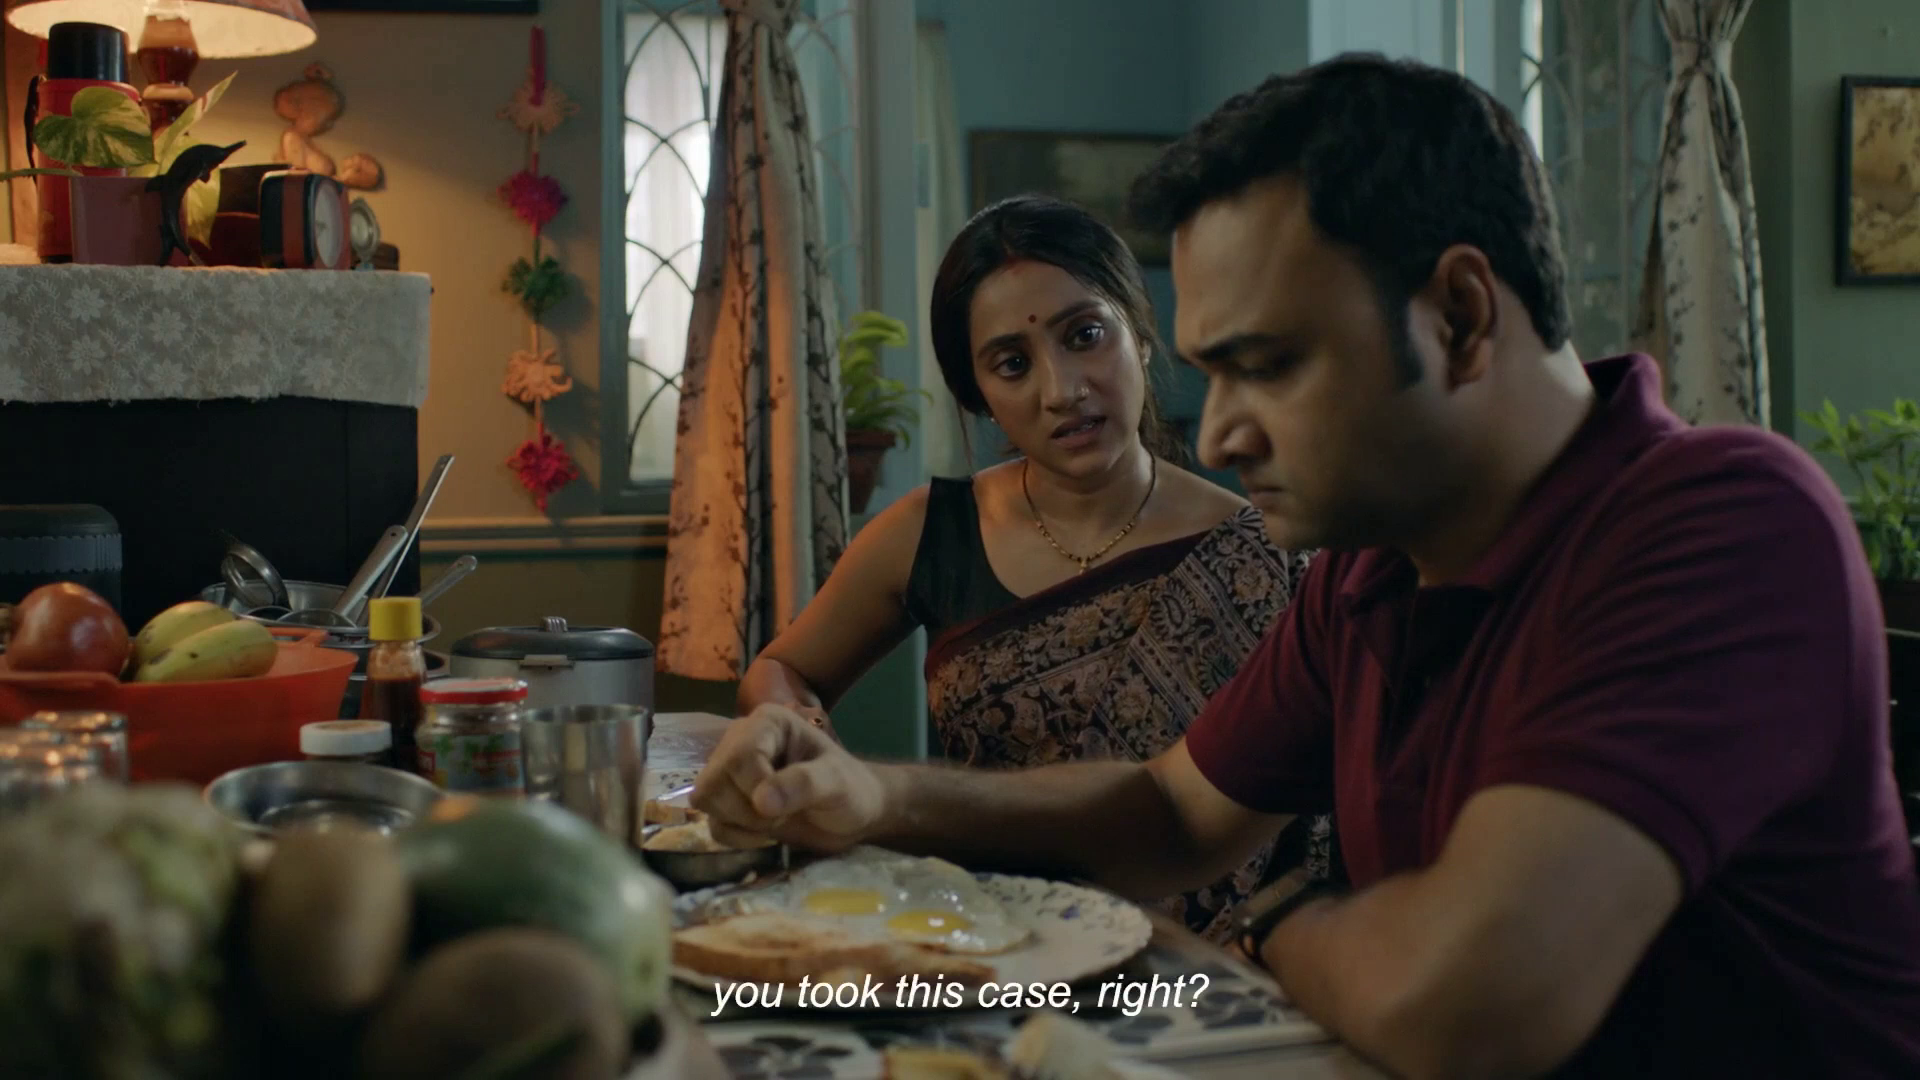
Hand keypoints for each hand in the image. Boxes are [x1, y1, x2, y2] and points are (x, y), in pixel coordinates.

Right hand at [690, 703, 886, 852]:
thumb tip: (761, 801)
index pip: (739, 755)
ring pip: (706, 800)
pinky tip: (765, 832)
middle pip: (713, 779)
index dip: (756, 788)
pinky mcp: (726, 800)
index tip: (784, 807)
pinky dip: (737, 836)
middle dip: (747, 809)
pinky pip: (712, 823)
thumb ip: (804, 784)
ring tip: (776, 820)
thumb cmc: (850, 789)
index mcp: (768, 722)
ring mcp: (729, 770)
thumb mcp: (837, 783)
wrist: (852, 814)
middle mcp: (740, 740)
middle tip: (782, 815)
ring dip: (741, 822)